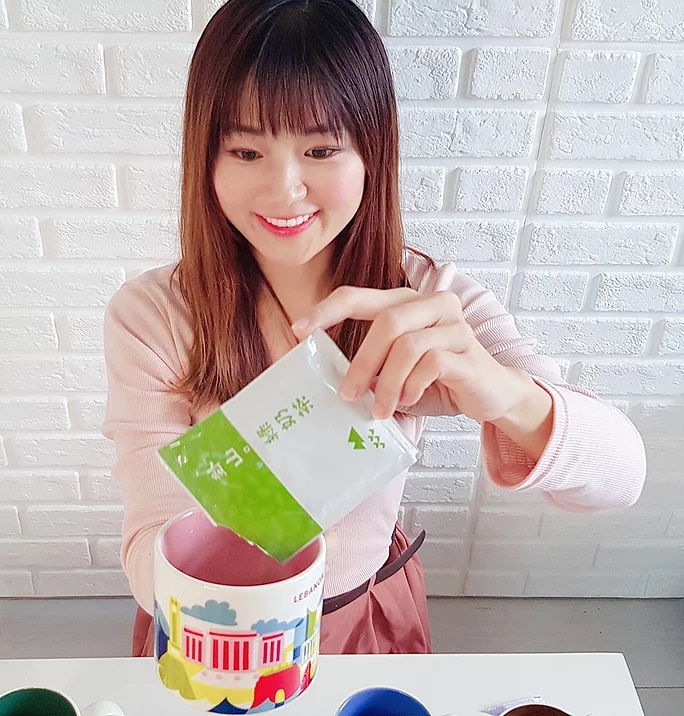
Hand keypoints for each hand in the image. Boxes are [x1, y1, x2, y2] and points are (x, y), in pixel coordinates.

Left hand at [291, 286, 534, 423]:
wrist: (489, 394)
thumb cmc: (437, 381)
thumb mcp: (395, 373)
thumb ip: (369, 368)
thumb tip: (329, 382)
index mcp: (405, 302)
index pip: (358, 296)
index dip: (326, 310)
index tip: (299, 330)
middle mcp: (431, 304)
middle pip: (386, 321)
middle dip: (361, 362)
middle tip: (347, 395)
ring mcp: (453, 324)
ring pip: (407, 344)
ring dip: (387, 383)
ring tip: (380, 410)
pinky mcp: (468, 350)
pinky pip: (432, 363)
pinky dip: (412, 385)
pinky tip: (408, 400)